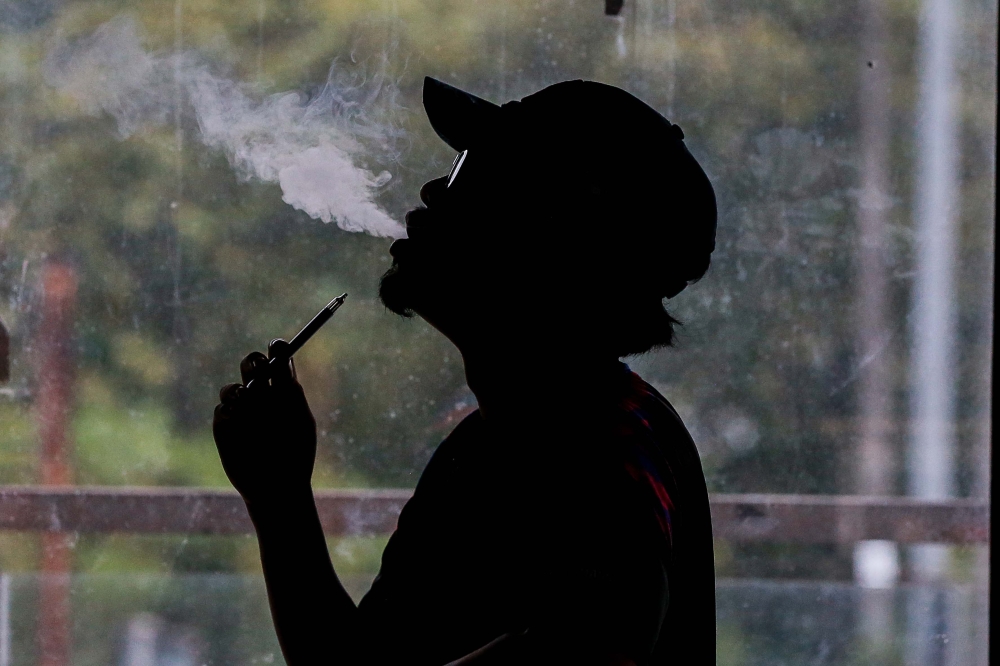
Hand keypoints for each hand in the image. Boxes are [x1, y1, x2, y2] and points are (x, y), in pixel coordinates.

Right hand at [213, 339, 316, 506]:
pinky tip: (243, 430)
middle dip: (253, 364)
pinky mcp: (224, 426)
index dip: (276, 349)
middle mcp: (261, 395)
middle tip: (260, 370)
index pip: (277, 358)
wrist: (278, 486)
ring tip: (251, 406)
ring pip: (232, 387)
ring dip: (240, 392)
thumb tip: (282, 360)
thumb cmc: (297, 454)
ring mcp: (240, 410)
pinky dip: (232, 415)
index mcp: (284, 390)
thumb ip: (291, 392)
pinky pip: (222, 410)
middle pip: (251, 365)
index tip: (277, 347)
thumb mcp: (299, 420)